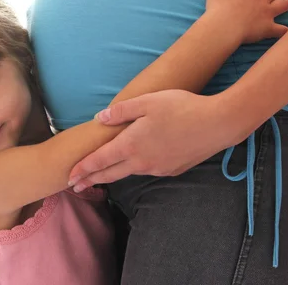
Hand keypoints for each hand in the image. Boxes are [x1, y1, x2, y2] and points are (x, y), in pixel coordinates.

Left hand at [68, 90, 242, 191]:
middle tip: (75, 186)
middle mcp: (142, 161)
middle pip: (110, 174)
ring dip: (112, 175)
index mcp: (131, 145)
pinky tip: (134, 164)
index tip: (69, 177)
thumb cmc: (181, 107)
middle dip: (90, 180)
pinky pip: (147, 170)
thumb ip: (121, 111)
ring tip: (100, 175)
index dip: (83, 169)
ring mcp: (158, 168)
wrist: (218, 124)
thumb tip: (99, 118)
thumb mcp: (147, 101)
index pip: (99, 161)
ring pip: (129, 172)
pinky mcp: (172, 170)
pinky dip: (134, 169)